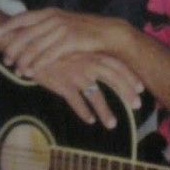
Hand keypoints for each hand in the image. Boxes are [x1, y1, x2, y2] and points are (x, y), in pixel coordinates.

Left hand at [0, 8, 126, 73]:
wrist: (108, 33)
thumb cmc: (83, 30)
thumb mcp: (63, 22)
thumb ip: (46, 25)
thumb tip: (27, 32)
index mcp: (50, 12)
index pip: (23, 18)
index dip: (7, 26)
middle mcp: (53, 19)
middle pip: (25, 34)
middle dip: (13, 48)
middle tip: (6, 60)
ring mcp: (61, 29)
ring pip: (35, 47)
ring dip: (24, 61)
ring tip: (17, 71)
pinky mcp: (70, 41)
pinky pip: (48, 55)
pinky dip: (38, 65)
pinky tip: (31, 72)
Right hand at [20, 51, 143, 128]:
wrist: (29, 45)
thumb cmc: (54, 48)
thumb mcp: (74, 50)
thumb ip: (89, 58)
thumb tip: (104, 69)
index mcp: (91, 53)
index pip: (117, 65)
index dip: (130, 77)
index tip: (141, 89)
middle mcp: (87, 63)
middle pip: (113, 79)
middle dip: (126, 93)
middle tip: (137, 106)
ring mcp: (75, 74)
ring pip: (95, 95)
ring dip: (105, 111)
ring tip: (112, 124)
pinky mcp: (61, 84)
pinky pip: (76, 101)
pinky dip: (84, 112)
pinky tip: (90, 120)